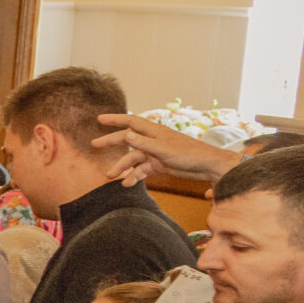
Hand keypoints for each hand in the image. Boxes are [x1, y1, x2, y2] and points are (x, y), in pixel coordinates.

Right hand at [92, 112, 238, 185]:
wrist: (208, 166)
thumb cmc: (189, 153)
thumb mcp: (164, 148)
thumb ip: (144, 142)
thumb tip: (125, 134)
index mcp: (154, 131)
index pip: (131, 122)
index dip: (115, 119)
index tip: (99, 119)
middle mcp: (152, 140)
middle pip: (127, 140)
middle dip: (111, 142)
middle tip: (94, 145)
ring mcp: (155, 153)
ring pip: (133, 158)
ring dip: (122, 167)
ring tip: (110, 176)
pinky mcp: (159, 164)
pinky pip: (142, 170)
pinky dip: (134, 176)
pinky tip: (127, 183)